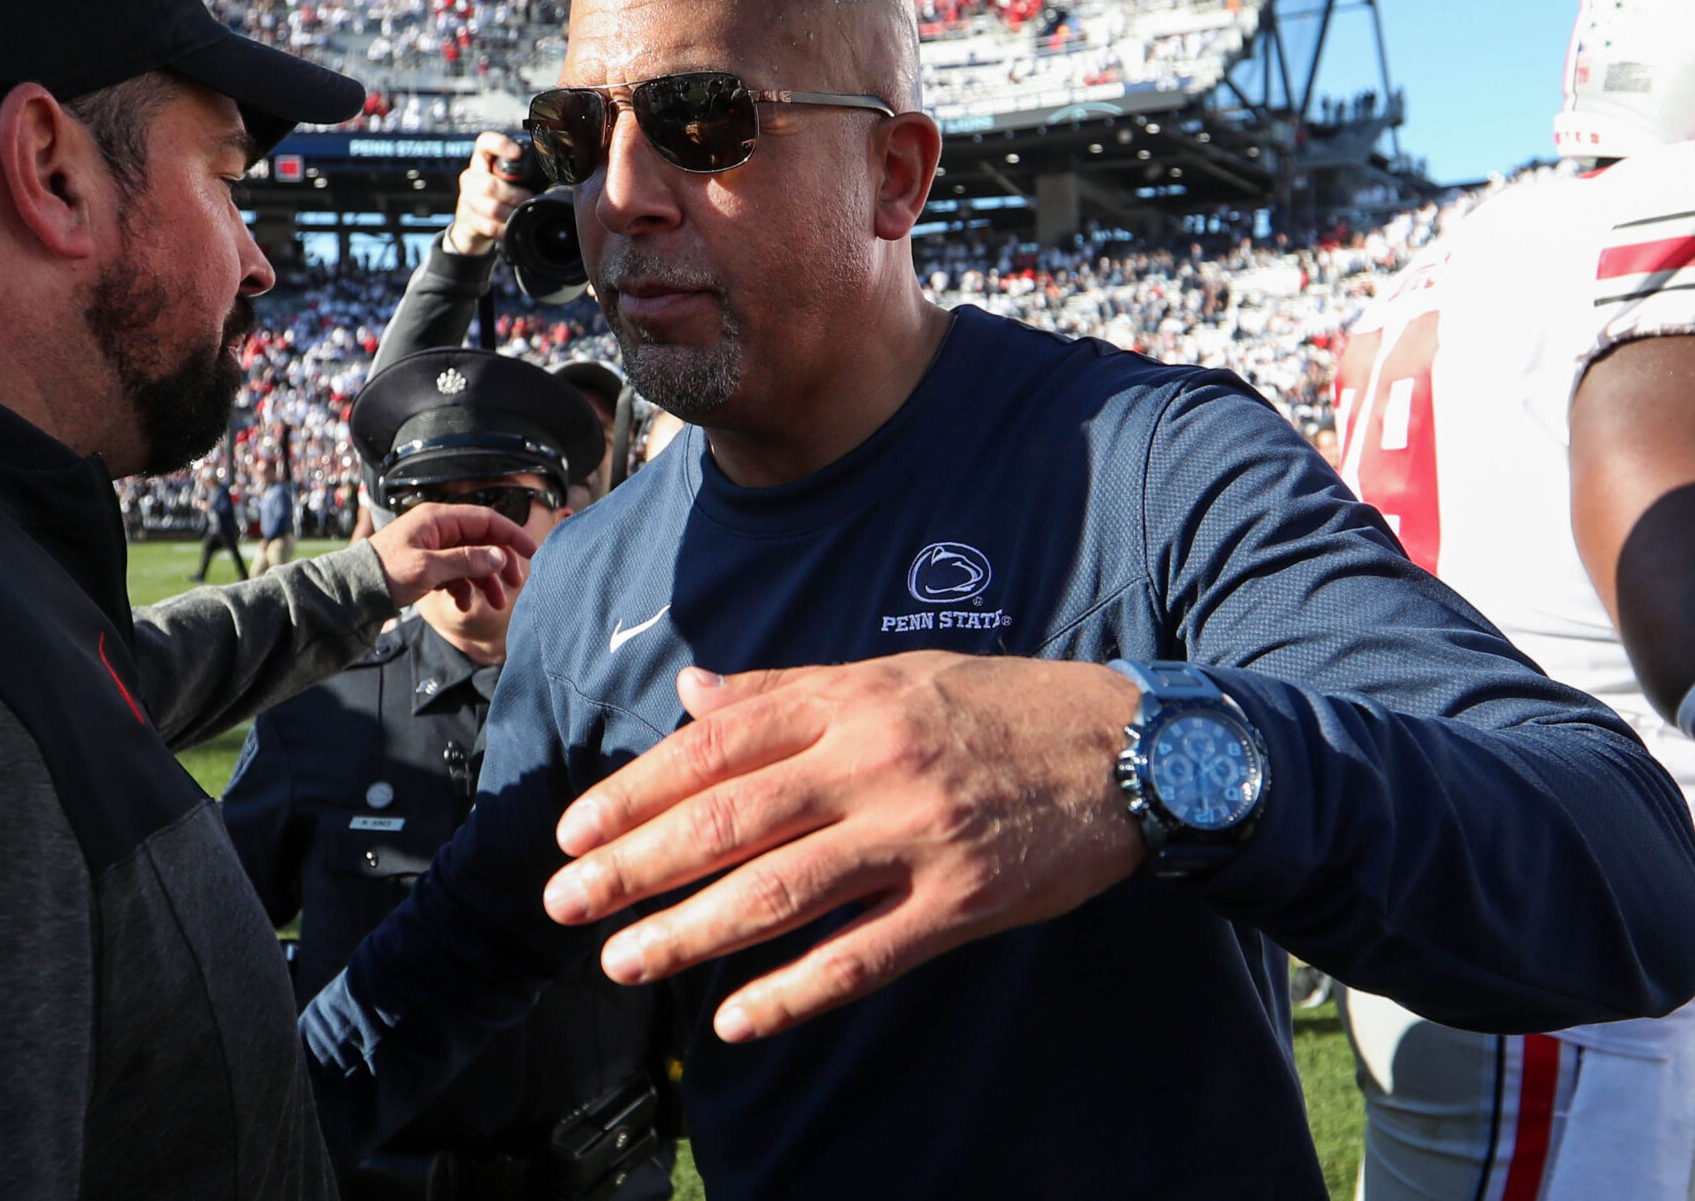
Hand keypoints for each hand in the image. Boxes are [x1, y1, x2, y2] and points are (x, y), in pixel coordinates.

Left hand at [366, 501, 534, 610]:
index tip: (533, 552)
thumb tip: (500, 557)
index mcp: (438, 519)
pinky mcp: (427, 566)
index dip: (512, 535)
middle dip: (501, 563)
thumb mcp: (429, 568)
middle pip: (482, 541)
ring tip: (495, 604)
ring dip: (485, 581)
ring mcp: (432, 548)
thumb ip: (467, 561)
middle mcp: (438, 530)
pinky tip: (464, 604)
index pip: (486, 520)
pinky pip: (455, 574)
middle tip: (516, 584)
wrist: (354, 593)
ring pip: (471, 560)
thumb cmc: (385, 574)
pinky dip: (464, 588)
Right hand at [442, 132, 538, 257]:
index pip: (484, 143)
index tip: (517, 153)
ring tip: (520, 214)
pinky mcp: (467, 218)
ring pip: (492, 207)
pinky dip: (505, 229)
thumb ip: (521, 175)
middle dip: (514, 195)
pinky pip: (489, 225)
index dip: (500, 145)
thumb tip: (550, 175)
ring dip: (512, 213)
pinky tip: (511, 228)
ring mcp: (467, 198)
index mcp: (483, 161)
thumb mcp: (507, 180)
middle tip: (527, 199)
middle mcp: (471, 177)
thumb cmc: (496, 198)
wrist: (472, 225)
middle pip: (490, 183)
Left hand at [541, 652, 1144, 1042]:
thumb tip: (692, 694)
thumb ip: (786, 690)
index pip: (715, 747)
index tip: (573, 831)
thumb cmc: (998, 708)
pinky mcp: (963, 902)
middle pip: (729, 820)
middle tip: (565, 902)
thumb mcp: (891, 674)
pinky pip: (863, 957)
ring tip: (624, 962)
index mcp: (847, 701)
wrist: (1129, 748)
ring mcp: (918, 835)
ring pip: (782, 892)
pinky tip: (737, 1019)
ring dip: (691, 932)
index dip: (634, 791)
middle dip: (635, 865)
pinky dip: (795, 992)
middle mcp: (873, 763)